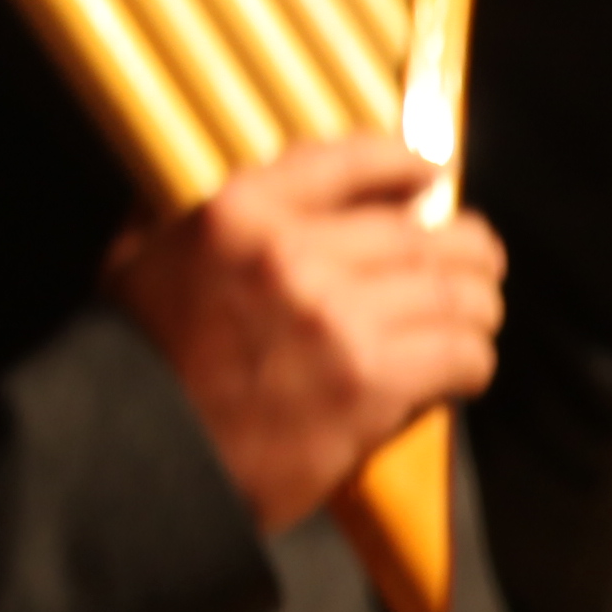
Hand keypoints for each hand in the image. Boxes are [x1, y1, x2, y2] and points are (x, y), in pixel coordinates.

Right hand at [109, 136, 504, 536]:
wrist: (135, 451)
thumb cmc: (135, 356)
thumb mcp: (140, 254)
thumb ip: (189, 215)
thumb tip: (230, 194)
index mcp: (235, 211)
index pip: (350, 159)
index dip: (403, 163)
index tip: (427, 175)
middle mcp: (291, 253)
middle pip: (424, 234)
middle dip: (466, 249)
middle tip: (476, 260)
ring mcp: (335, 320)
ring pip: (456, 296)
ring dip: (474, 309)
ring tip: (469, 319)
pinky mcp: (367, 384)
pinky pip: (459, 357)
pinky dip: (468, 363)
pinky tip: (454, 370)